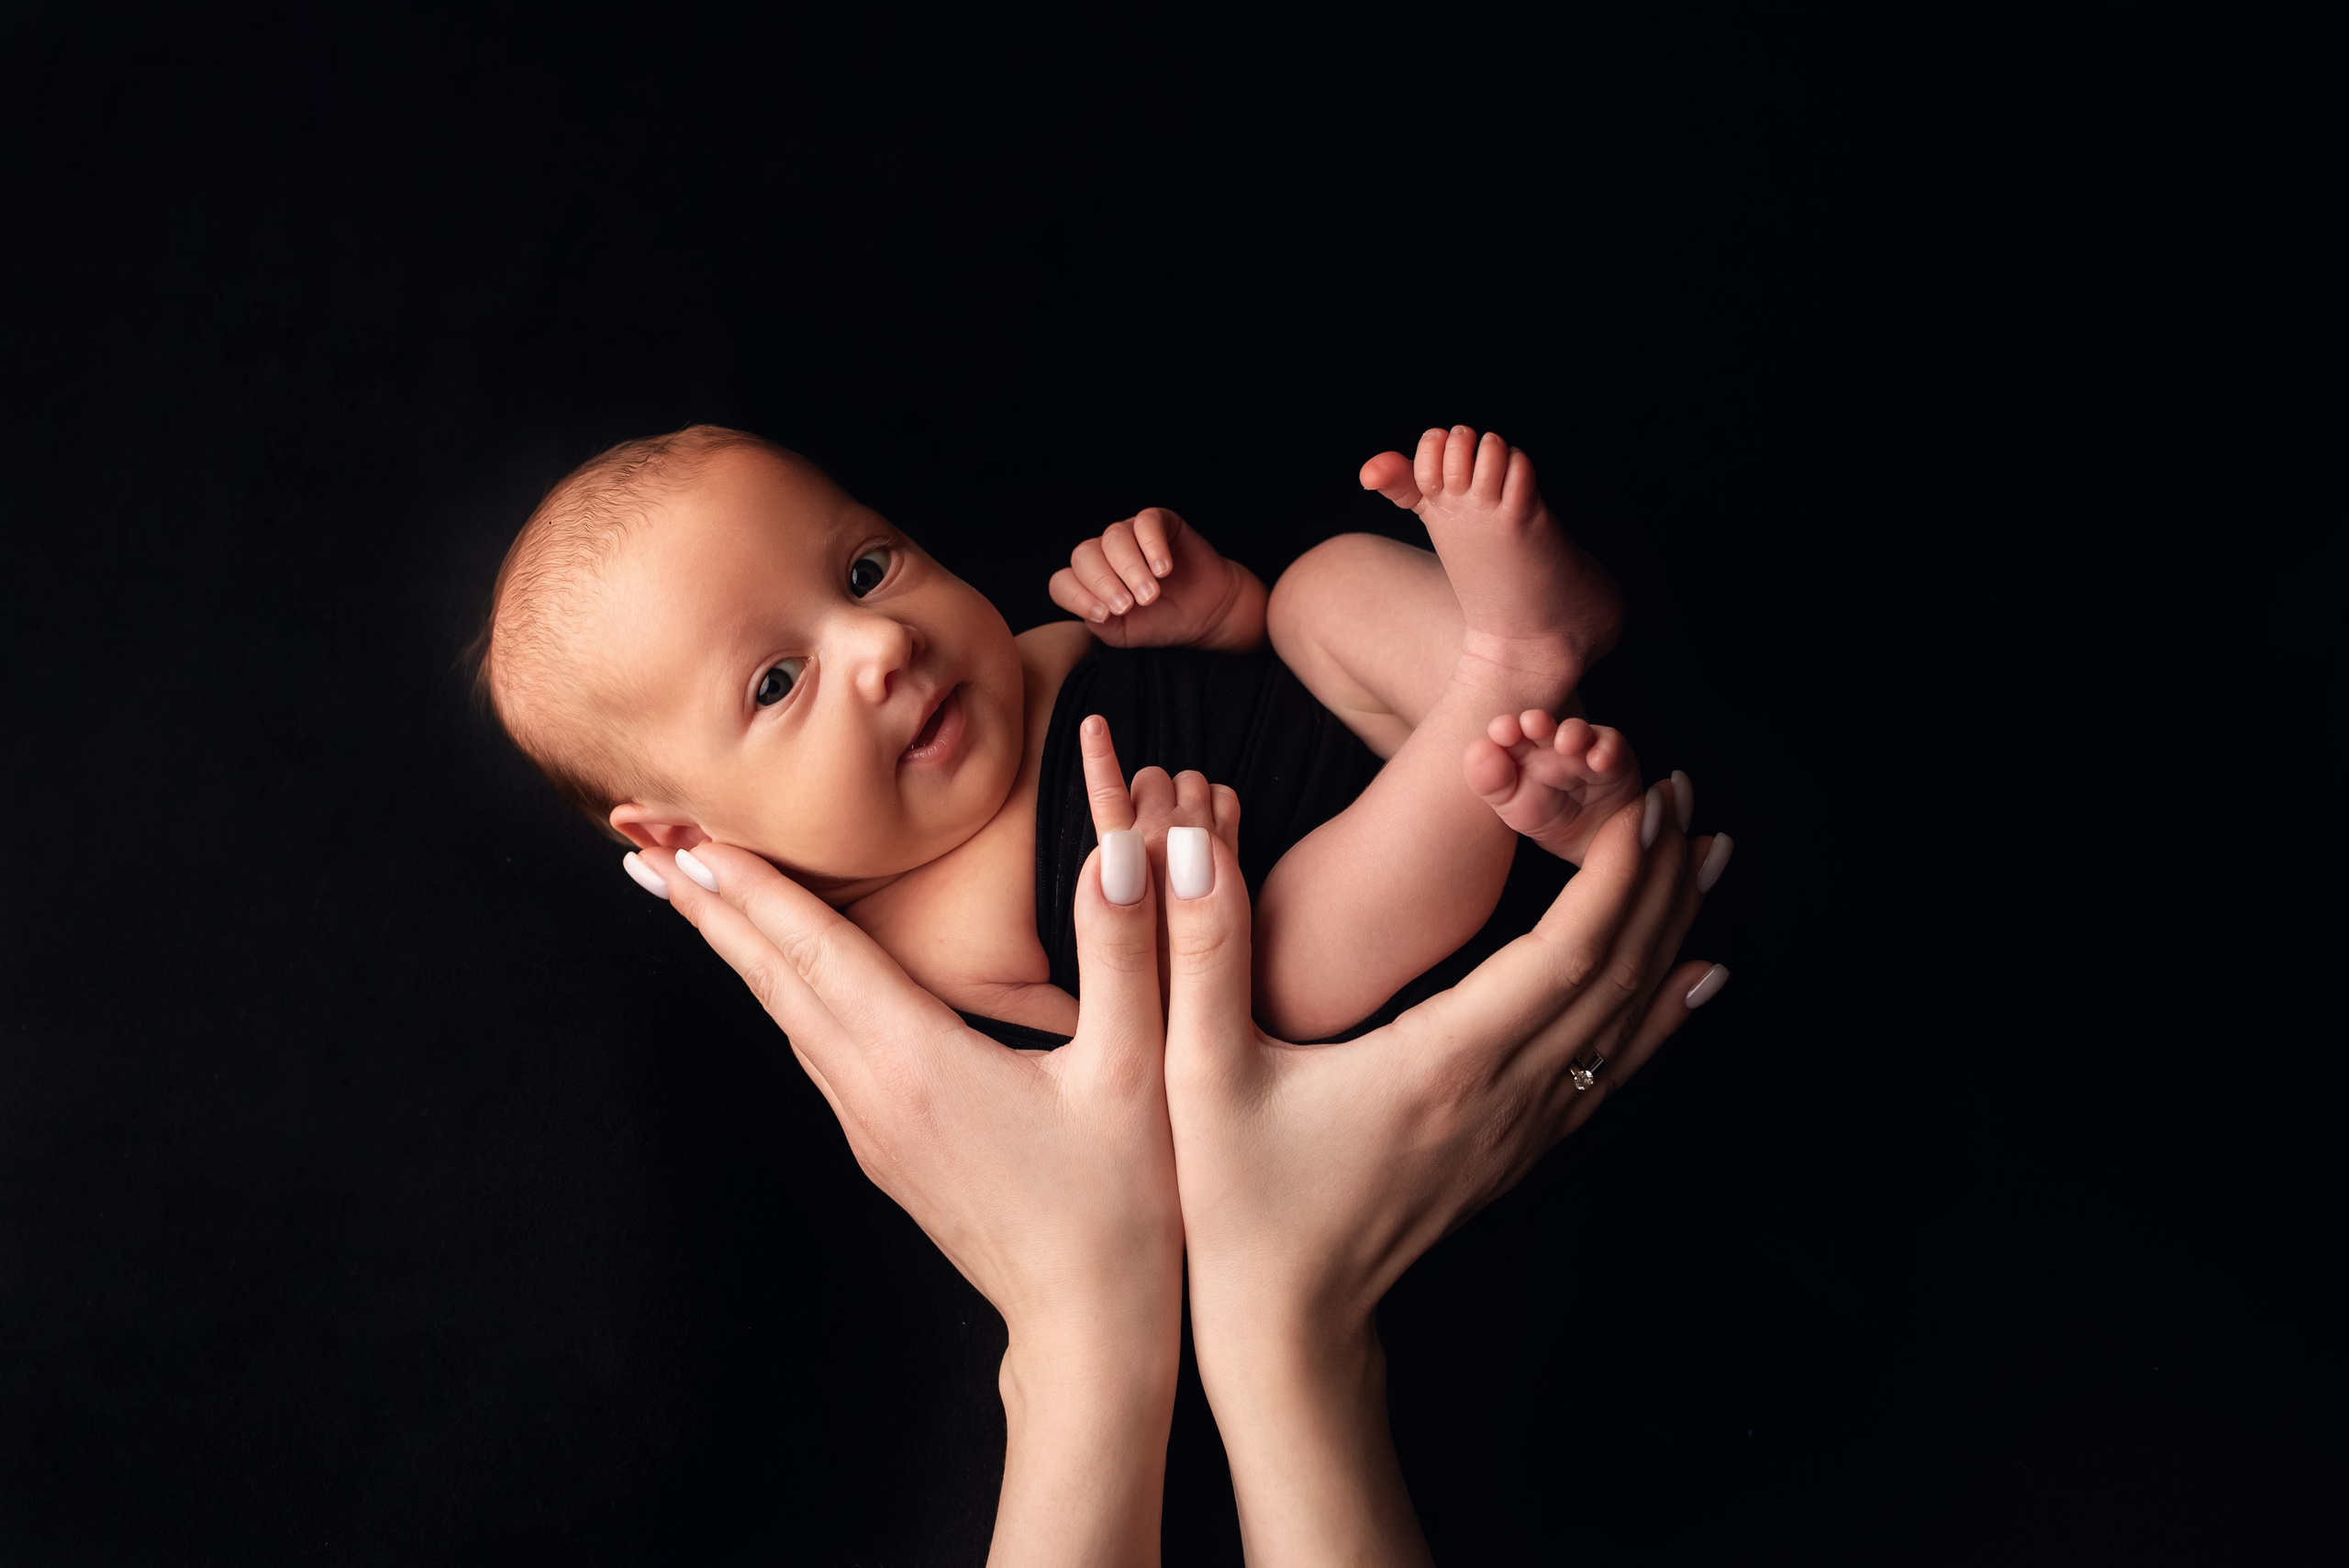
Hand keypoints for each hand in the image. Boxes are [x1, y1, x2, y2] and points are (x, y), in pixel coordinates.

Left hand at [628, 819, 1182, 1566]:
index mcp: (921, 1064)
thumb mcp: (1133, 1069)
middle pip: (776, 982)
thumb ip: (1125, 953)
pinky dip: (782, 996)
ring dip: (738, 948)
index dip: (757, 890)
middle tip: (643, 843)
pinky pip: (814, 1052)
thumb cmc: (1120, 1205)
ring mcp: (873, 1128)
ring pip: (786, 1018)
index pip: (822, 954)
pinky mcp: (886, 1151)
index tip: (693, 837)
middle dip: (710, 907)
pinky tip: (780, 981)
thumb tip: (1127, 853)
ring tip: (692, 895)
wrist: (1087, 1330)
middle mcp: (877, 1094)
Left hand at [1048, 507, 1266, 651]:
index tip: (1105, 616)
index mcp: (1087, 582)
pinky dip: (1152, 546)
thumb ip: (1101, 623)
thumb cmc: (1160, 621)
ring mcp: (1129, 535)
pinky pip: (1146, 522)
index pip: (1062, 582)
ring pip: (1113, 538)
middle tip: (1130, 605)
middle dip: (1104, 583)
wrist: (1204, 613)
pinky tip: (1163, 569)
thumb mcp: (1123, 634)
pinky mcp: (1158, 522)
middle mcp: (1102, 554)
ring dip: (1130, 568)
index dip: (1077, 597)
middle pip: (1083, 556)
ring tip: (1150, 593)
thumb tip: (1093, 606)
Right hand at [1159, 774, 1727, 1566]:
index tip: (1636, 791)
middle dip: (1657, 873)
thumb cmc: (1239, 1202)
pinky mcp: (1517, 1150)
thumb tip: (1182, 848)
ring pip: (1627, 1019)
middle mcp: (1504, 1096)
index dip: (1613, 867)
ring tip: (1710, 853)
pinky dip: (1663, 1014)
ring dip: (1672, 928)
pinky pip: (1613, 1071)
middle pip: (1618, 974)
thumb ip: (1200, 954)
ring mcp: (1520, 1129)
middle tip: (1678, 786)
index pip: (1565, 953)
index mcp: (1444, 1063)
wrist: (1288, 1327)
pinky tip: (1697, 980)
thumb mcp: (1201, 1073)